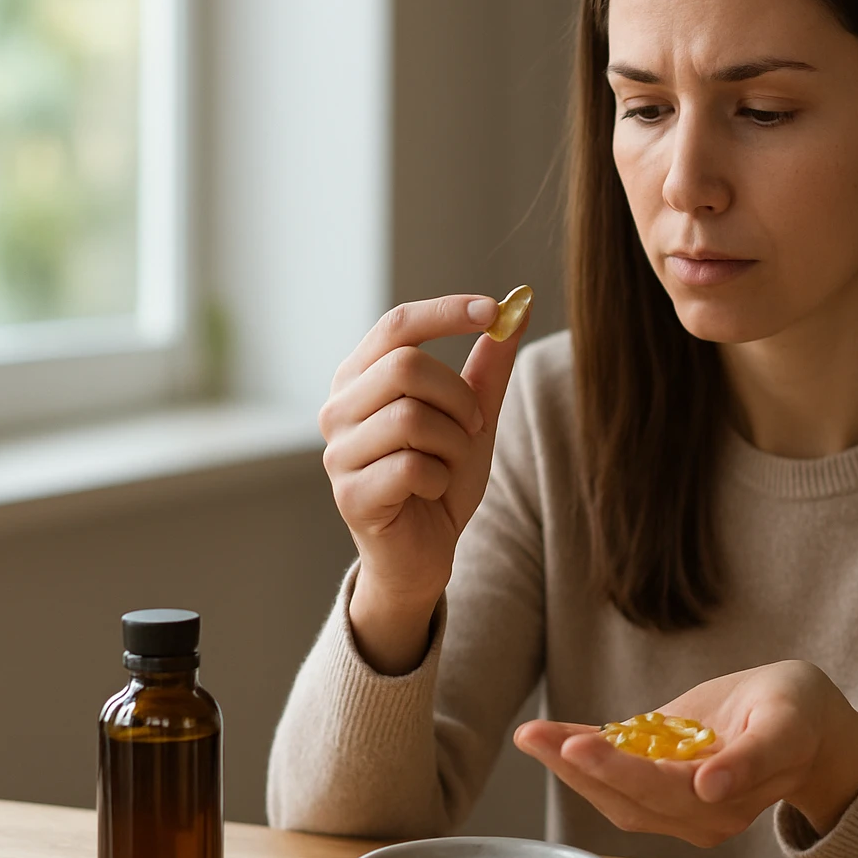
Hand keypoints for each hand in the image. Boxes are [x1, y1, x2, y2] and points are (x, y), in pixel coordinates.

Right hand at [319, 294, 529, 672]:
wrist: (424, 553)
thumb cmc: (440, 478)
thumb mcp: (473, 416)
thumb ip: (488, 366)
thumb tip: (519, 304)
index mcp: (360, 379)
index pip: (396, 326)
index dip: (446, 312)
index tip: (493, 310)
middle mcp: (337, 409)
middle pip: (404, 367)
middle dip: (457, 397)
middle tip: (473, 426)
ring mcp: (337, 453)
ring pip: (411, 418)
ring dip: (452, 443)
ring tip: (450, 463)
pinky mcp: (351, 495)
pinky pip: (412, 466)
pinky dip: (439, 478)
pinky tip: (431, 491)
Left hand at [513, 661, 857, 846]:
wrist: (805, 720)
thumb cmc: (800, 715)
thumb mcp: (788, 726)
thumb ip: (753, 759)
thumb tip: (710, 787)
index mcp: (726, 802)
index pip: (663, 790)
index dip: (620, 771)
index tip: (582, 745)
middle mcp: (694, 811)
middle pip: (627, 797)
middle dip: (577, 768)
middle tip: (536, 736)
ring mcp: (674, 797)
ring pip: (613, 791)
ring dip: (568, 764)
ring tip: (532, 735)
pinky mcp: (660, 774)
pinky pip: (616, 768)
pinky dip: (580, 752)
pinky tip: (547, 735)